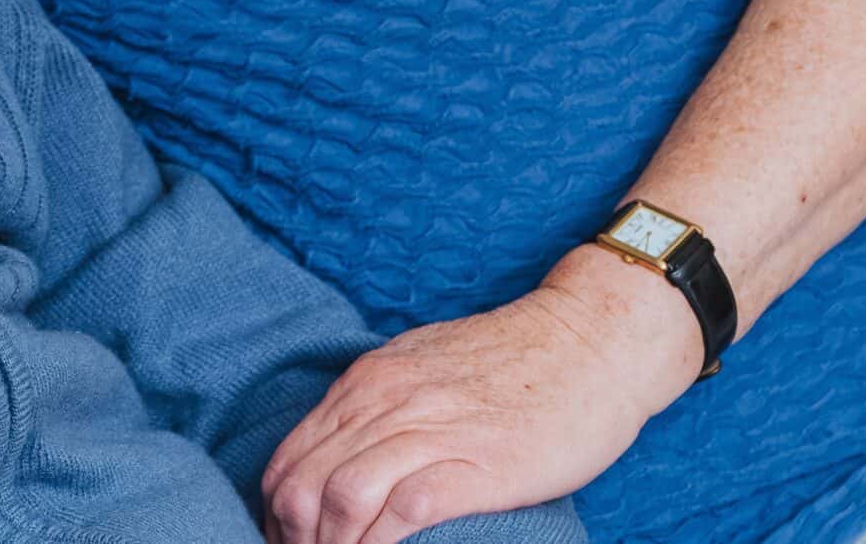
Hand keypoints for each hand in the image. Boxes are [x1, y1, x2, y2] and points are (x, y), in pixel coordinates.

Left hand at [261, 247, 700, 543]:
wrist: (589, 341)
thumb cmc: (512, 363)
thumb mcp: (423, 367)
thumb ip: (380, 404)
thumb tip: (342, 455)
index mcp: (368, 382)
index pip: (289, 458)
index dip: (277, 515)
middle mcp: (387, 401)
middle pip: (302, 484)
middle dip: (296, 539)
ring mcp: (431, 430)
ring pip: (341, 499)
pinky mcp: (478, 464)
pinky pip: (404, 512)